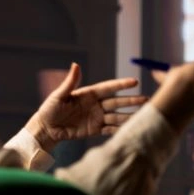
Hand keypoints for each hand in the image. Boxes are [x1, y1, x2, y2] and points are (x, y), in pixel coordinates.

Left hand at [26, 62, 146, 151]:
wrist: (46, 128)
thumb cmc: (50, 109)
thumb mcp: (59, 95)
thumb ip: (70, 82)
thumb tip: (76, 64)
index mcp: (89, 94)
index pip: (109, 88)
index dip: (121, 85)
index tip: (135, 82)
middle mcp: (96, 105)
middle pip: (117, 102)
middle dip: (132, 101)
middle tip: (147, 99)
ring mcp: (97, 118)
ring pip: (117, 116)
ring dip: (130, 116)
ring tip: (144, 116)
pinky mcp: (95, 130)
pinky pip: (111, 129)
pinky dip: (121, 129)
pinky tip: (131, 129)